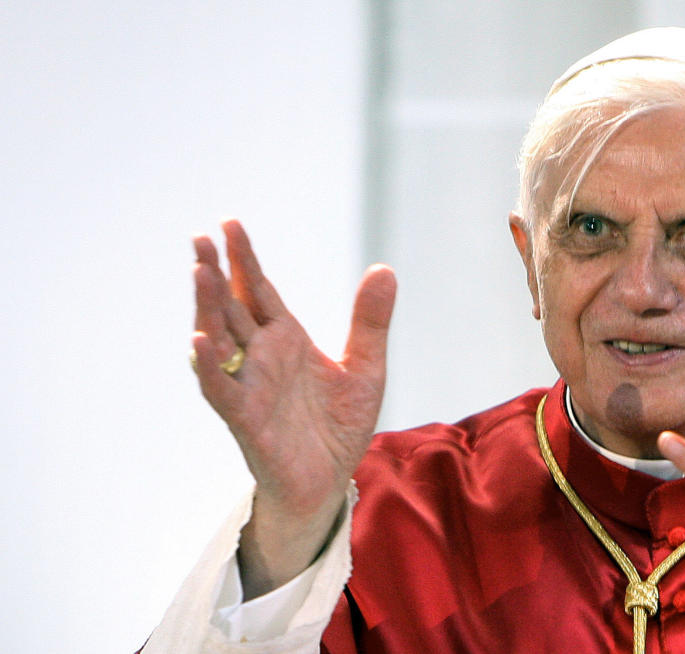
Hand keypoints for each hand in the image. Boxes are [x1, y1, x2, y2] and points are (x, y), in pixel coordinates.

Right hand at [192, 219, 396, 597]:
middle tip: (200, 238)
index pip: (259, 291)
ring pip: (220, 340)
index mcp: (286, 340)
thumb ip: (371, 322)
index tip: (229, 224)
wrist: (330, 481)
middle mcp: (262, 357)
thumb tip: (385, 268)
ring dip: (207, 308)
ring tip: (199, 272)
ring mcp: (251, 386)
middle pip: (231, 308)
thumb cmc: (338, 425)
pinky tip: (200, 340)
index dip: (244, 260)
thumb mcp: (365, 368)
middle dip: (215, 274)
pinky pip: (222, 390)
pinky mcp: (246, 419)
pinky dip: (209, 367)